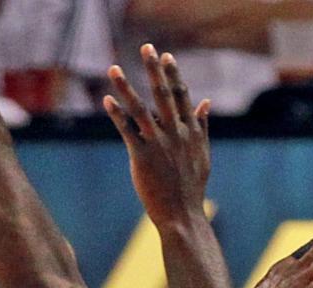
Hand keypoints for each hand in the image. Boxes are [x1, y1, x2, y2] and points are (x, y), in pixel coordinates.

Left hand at [103, 44, 211, 225]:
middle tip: (146, 47)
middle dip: (153, 69)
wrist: (182, 215)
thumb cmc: (191, 187)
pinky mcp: (143, 157)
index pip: (182, 96)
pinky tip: (107, 100)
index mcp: (192, 132)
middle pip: (163, 94)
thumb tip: (205, 101)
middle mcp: (176, 134)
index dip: (173, 75)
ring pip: (141, 109)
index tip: (166, 56)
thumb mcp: (202, 154)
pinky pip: (127, 131)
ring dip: (125, 87)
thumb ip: (202, 126)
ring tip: (113, 69)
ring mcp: (159, 144)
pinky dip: (117, 114)